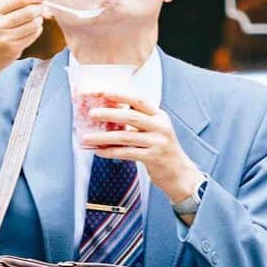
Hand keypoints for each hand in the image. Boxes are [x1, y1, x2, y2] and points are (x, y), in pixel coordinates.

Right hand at [0, 0, 48, 78]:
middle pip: (28, 11)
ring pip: (33, 24)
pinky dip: (37, 30)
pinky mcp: (12, 49)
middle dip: (40, 6)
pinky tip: (33, 28)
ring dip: (39, 19)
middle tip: (44, 4)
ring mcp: (4, 38)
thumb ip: (10, 0)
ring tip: (37, 17)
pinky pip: (32, 35)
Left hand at [81, 95, 202, 202]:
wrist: (179, 173)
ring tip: (87, 137)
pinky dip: (110, 152)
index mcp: (159, 116)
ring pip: (125, 137)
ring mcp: (157, 143)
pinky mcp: (153, 158)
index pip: (138, 101)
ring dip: (103, 137)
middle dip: (108, 114)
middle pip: (131, 117)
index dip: (120, 95)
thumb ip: (138, 121)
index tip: (103, 92)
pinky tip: (99, 151)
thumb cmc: (162, 149)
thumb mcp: (155, 130)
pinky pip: (126, 153)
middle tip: (91, 113)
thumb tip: (109, 113)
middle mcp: (160, 127)